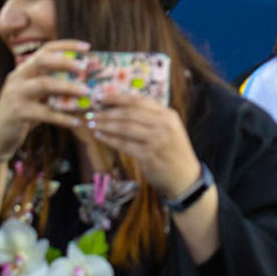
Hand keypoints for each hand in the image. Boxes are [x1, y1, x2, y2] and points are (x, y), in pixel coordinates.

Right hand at [0, 40, 91, 159]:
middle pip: (42, 60)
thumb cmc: (23, 112)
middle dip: (66, 61)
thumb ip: (53, 85)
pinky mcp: (18, 112)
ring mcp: (16, 94)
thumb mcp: (36, 95)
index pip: (45, 50)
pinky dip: (62, 117)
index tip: (86, 47)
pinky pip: (44, 113)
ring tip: (86, 92)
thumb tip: (85, 81)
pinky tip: (76, 122)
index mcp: (23, 69)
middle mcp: (18, 77)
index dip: (66, 46)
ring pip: (44, 84)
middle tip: (84, 67)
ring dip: (68, 87)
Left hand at [88, 88, 202, 200]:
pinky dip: (109, 139)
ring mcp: (157, 140)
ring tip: (91, 124)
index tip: (101, 98)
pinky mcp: (148, 156)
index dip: (117, 98)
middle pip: (129, 113)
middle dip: (107, 112)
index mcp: (168, 114)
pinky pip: (124, 145)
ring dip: (105, 125)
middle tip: (91, 113)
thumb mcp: (169, 128)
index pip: (139, 100)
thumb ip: (151, 117)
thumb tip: (122, 108)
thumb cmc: (173, 151)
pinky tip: (100, 137)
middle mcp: (164, 124)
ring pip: (125, 127)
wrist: (185, 177)